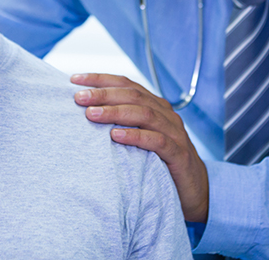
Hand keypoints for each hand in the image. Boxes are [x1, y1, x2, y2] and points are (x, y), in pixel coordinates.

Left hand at [72, 72, 209, 222]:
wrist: (194, 190)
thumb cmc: (160, 161)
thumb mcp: (139, 137)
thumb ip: (120, 123)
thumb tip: (84, 112)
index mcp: (154, 105)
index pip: (126, 84)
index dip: (100, 79)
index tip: (74, 79)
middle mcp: (165, 114)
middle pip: (133, 95)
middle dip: (104, 94)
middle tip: (79, 97)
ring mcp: (174, 132)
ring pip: (144, 114)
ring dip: (115, 112)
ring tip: (92, 114)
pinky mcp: (179, 154)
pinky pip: (157, 141)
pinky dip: (136, 136)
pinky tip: (116, 136)